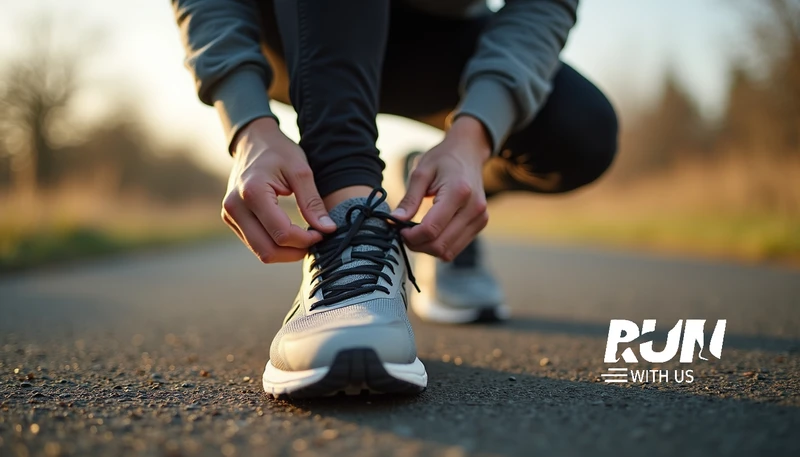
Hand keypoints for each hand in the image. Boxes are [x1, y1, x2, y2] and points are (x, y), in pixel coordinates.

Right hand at [222, 117, 336, 262]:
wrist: (253, 141)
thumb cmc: (278, 152)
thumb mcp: (300, 171)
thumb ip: (313, 202)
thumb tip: (327, 229)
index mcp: (252, 193)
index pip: (282, 233)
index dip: (306, 240)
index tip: (322, 233)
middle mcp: (235, 207)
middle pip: (267, 250)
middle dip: (295, 252)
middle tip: (315, 241)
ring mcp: (230, 215)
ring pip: (260, 252)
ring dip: (285, 252)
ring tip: (304, 238)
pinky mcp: (231, 220)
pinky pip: (255, 244)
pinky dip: (275, 245)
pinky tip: (290, 235)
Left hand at [392, 115, 490, 260]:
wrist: (468, 152)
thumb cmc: (443, 159)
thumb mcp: (421, 173)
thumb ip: (409, 199)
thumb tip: (394, 221)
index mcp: (459, 192)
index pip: (431, 229)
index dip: (411, 236)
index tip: (399, 229)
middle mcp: (474, 208)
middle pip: (440, 245)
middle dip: (417, 245)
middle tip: (404, 233)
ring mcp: (480, 218)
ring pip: (448, 252)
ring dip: (428, 248)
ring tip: (416, 234)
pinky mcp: (480, 224)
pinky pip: (456, 248)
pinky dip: (439, 245)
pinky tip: (430, 233)